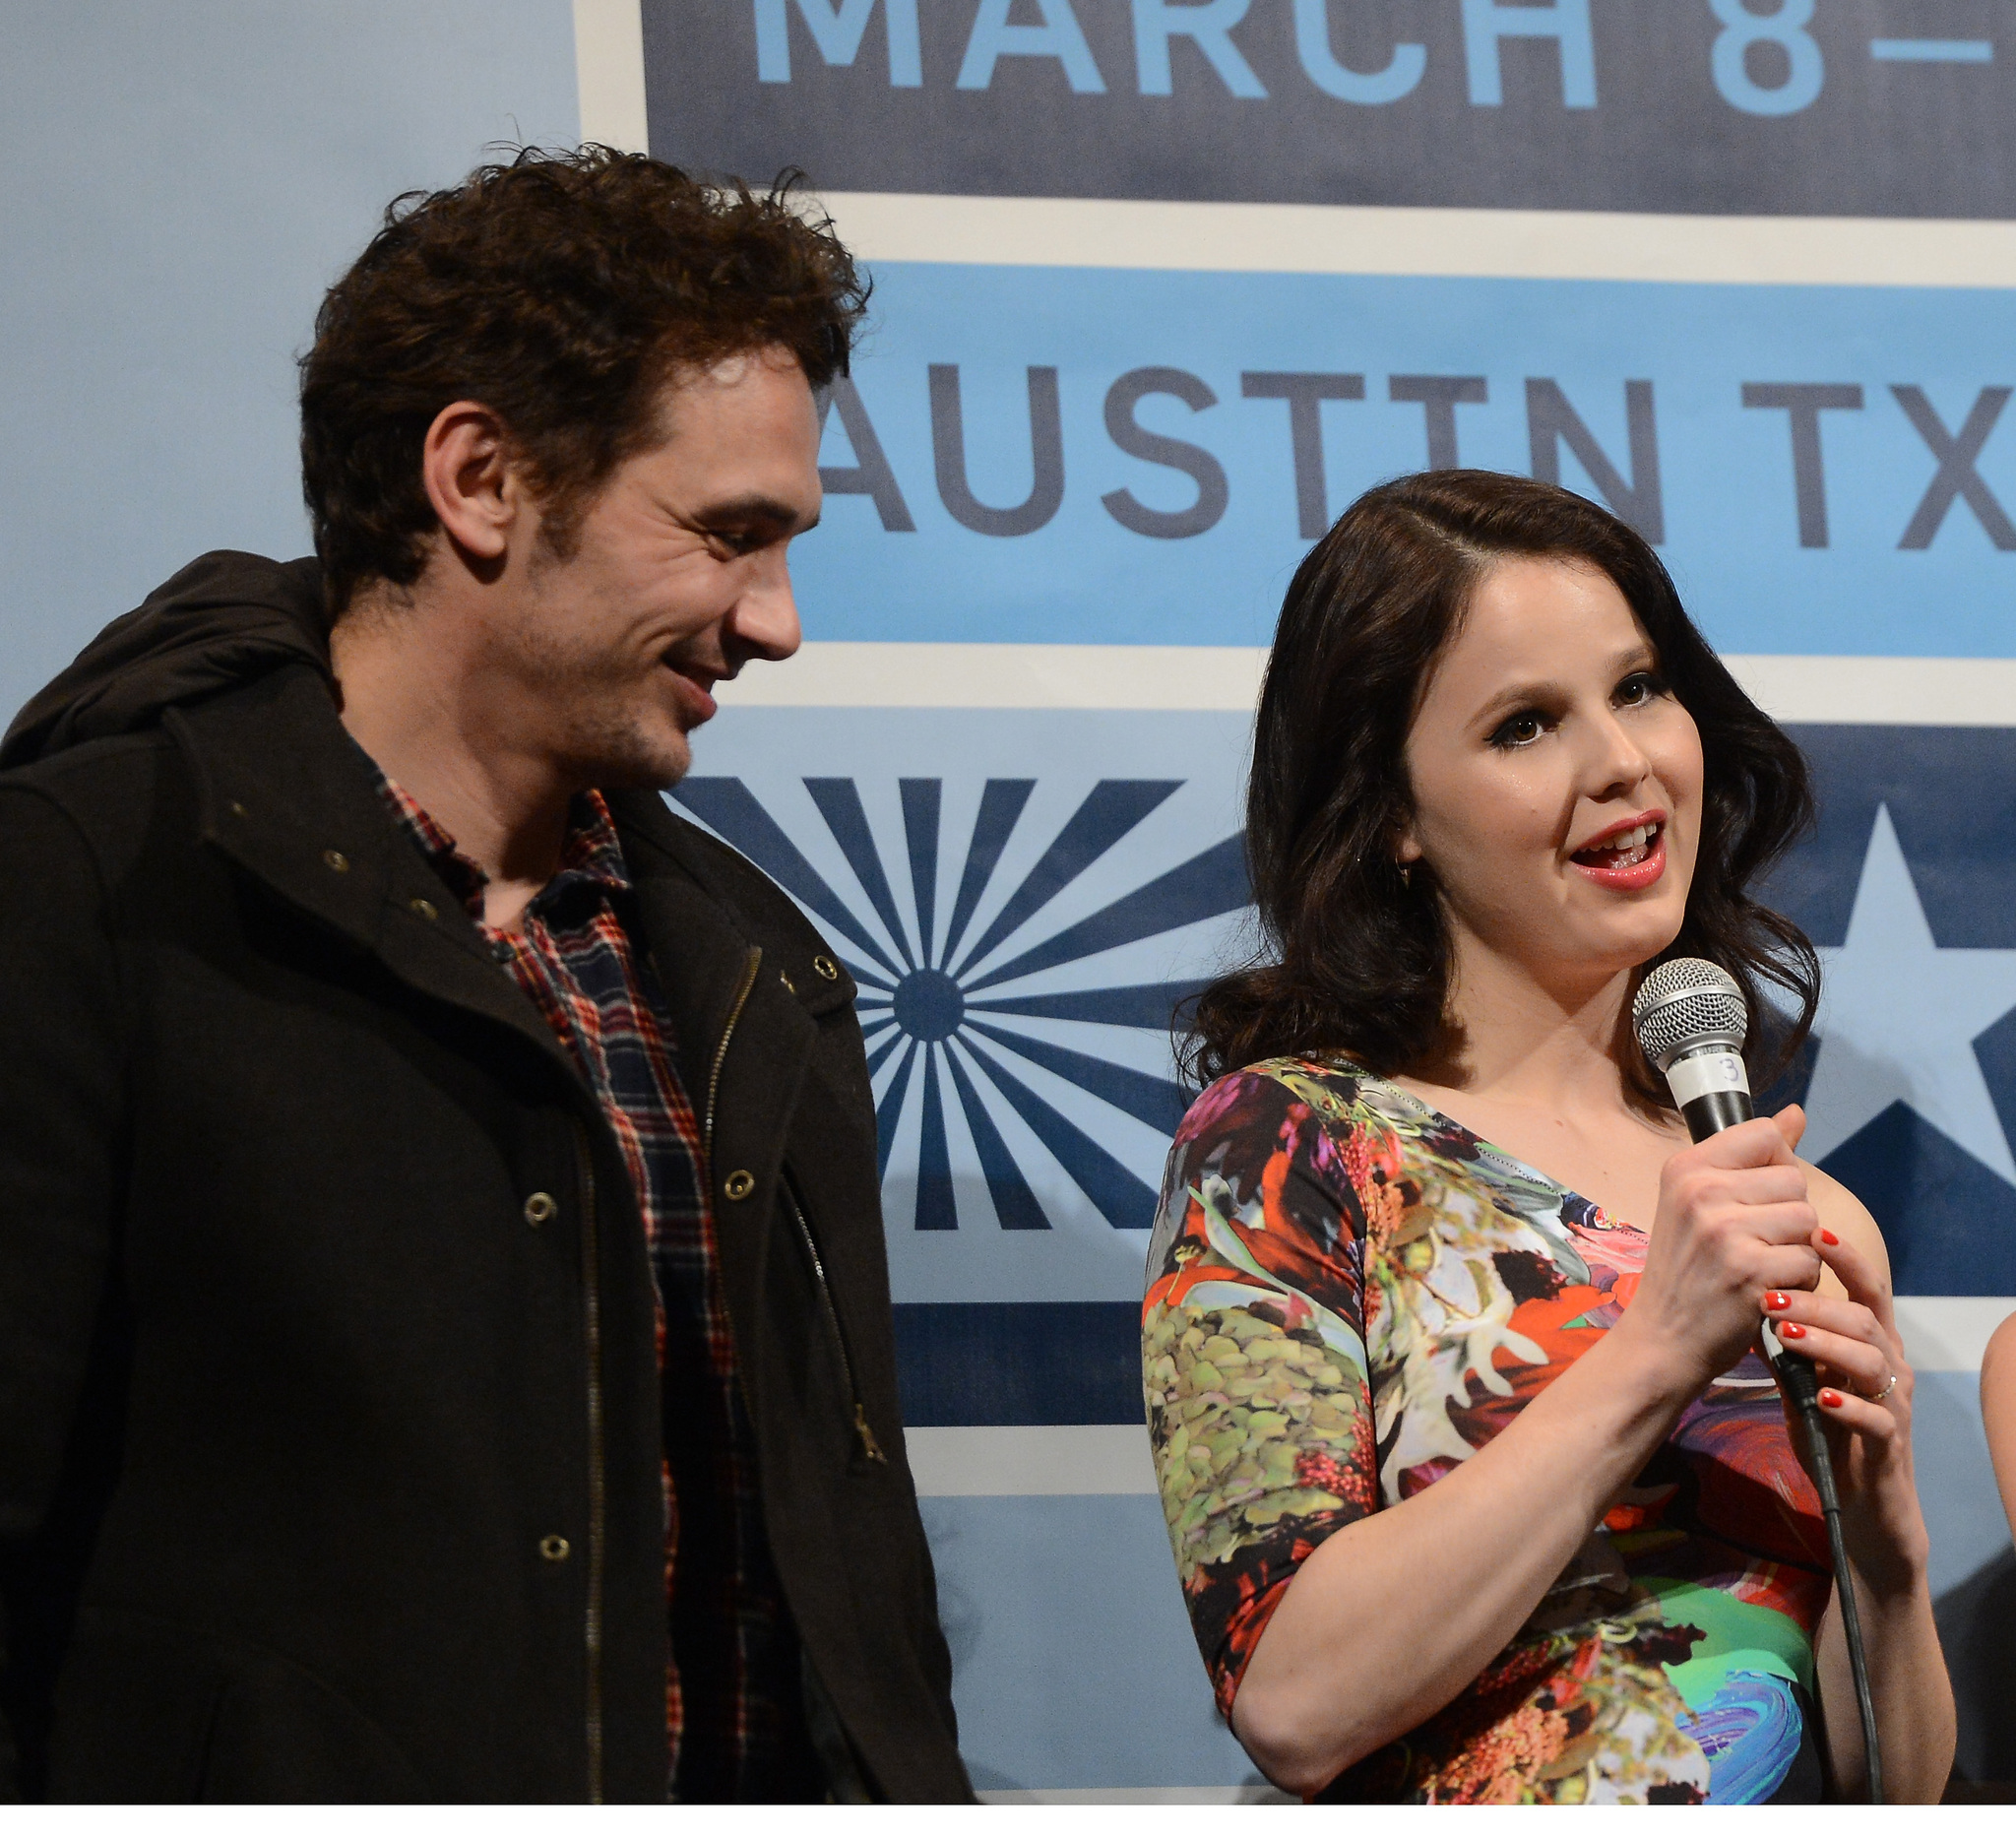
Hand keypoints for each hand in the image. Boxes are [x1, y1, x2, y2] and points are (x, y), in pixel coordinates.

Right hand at [1618, 1106, 1823, 1389]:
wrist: (1662, 1338)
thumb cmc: (1686, 1270)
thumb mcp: (1700, 1204)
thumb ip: (1750, 1158)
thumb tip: (1797, 1113)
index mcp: (1684, 1168)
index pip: (1765, 1135)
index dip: (1775, 1166)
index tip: (1753, 1197)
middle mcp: (1701, 1192)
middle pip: (1794, 1180)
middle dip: (1788, 1216)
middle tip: (1752, 1244)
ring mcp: (1724, 1231)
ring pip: (1807, 1221)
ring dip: (1798, 1250)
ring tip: (1761, 1267)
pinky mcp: (1751, 1271)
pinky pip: (1810, 1261)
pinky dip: (1799, 1281)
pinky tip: (1767, 1291)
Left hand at [1760, 1223, 1928, 1588]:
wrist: (1864, 1505)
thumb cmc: (1832, 1432)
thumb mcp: (1803, 1380)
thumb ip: (1785, 1343)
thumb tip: (1747, 1296)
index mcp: (1871, 1344)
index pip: (1867, 1288)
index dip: (1845, 1258)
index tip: (1812, 1229)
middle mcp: (1889, 1366)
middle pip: (1865, 1316)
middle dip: (1818, 1299)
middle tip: (1770, 1293)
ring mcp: (1893, 1405)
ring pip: (1871, 1360)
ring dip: (1825, 1341)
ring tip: (1783, 1332)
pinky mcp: (1889, 1445)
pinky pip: (1878, 1418)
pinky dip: (1847, 1404)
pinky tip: (1818, 1396)